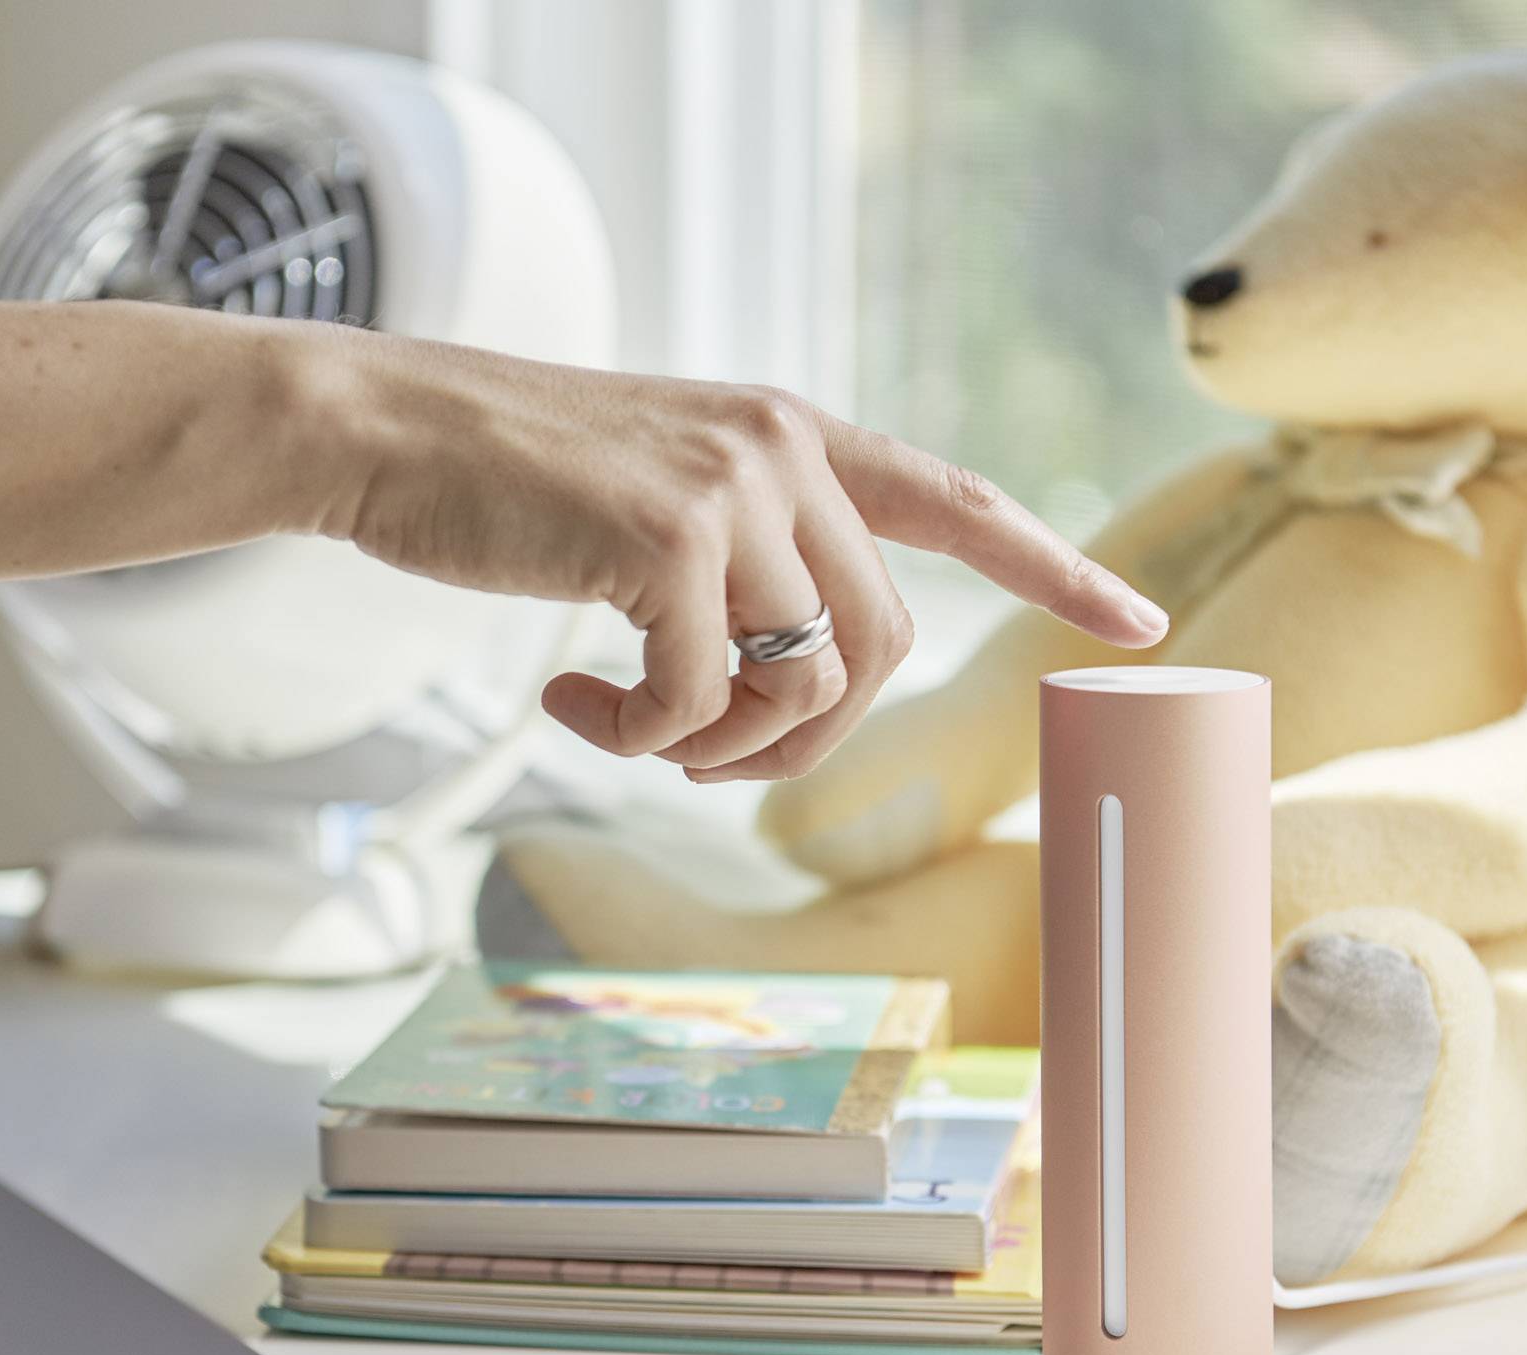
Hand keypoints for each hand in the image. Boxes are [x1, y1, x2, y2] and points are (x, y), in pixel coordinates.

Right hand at [313, 331, 1168, 780]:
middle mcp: (782, 449)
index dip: (1051, 565)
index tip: (1137, 619)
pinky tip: (571, 698)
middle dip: (803, 737)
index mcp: (794, 433)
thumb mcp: (659, 491)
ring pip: (802, 687)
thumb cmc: (511, 480)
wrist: (390, 429)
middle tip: (702, 754)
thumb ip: (747, 548)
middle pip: (879, 646)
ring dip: (715, 748)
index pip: (957, 499)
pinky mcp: (666, 540)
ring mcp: (731, 490)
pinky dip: (640, 736)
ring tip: (625, 721)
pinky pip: (699, 704)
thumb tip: (792, 677)